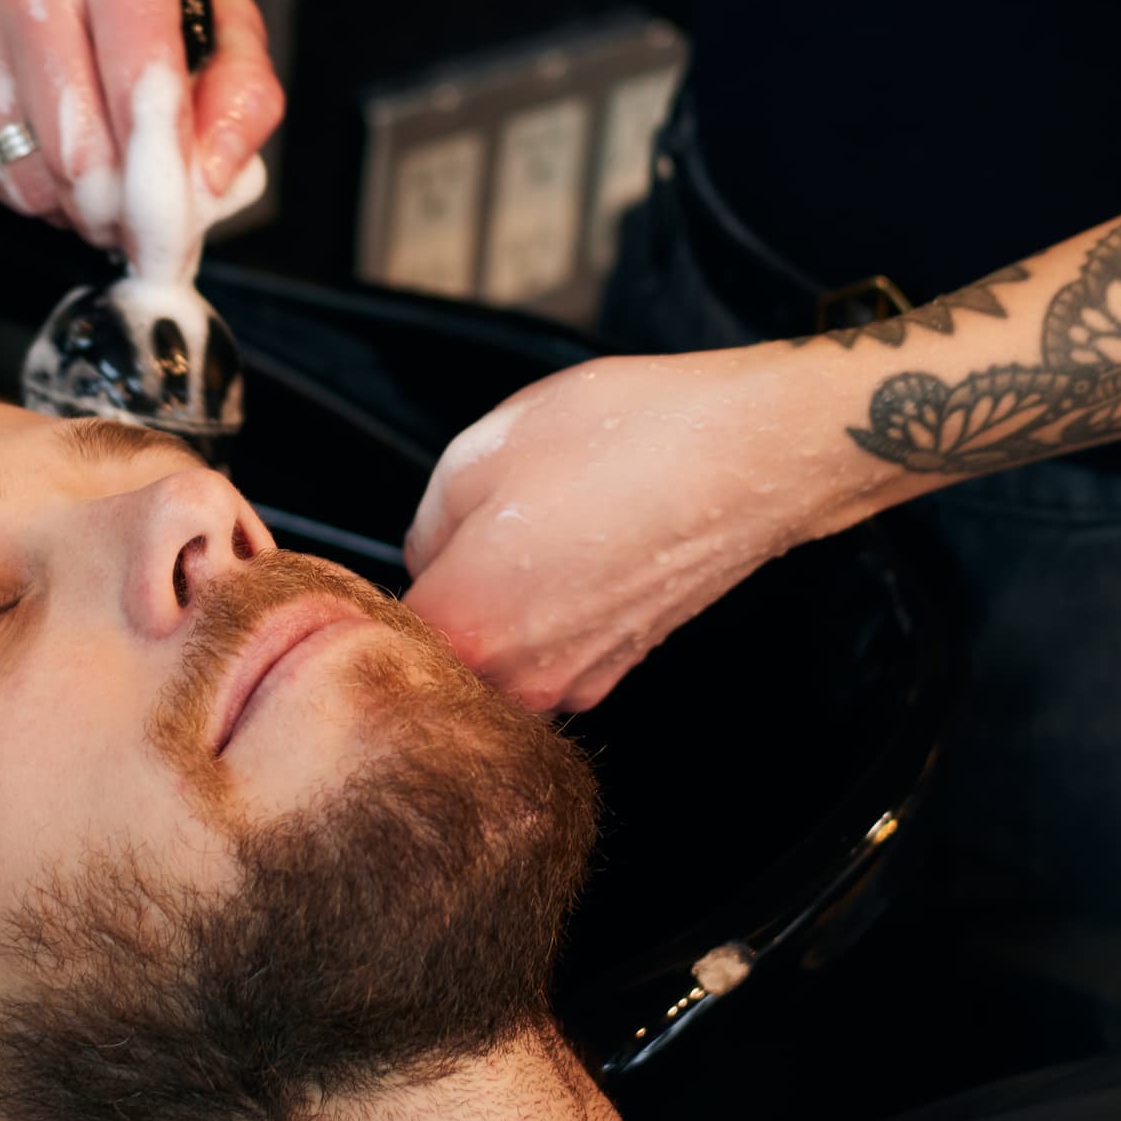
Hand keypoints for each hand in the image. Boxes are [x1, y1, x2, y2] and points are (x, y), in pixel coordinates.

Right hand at [0, 0, 282, 252]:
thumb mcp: (218, 18)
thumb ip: (243, 97)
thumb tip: (211, 182)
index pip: (142, 93)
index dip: (167, 181)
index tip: (181, 228)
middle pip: (80, 154)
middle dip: (121, 208)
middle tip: (142, 213)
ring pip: (32, 179)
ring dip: (76, 206)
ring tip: (100, 173)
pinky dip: (33, 192)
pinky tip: (53, 154)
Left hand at [403, 346, 860, 713]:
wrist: (751, 454)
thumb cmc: (628, 441)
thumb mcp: (482, 447)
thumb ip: (427, 520)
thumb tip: (428, 552)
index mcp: (466, 626)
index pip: (375, 642)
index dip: (369, 597)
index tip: (387, 566)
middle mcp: (520, 677)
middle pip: (439, 662)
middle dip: (439, 607)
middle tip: (464, 539)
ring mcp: (579, 679)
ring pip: (501, 658)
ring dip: (501, 611)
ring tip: (534, 537)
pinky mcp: (623, 665)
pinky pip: (555, 649)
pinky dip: (554, 611)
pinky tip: (578, 550)